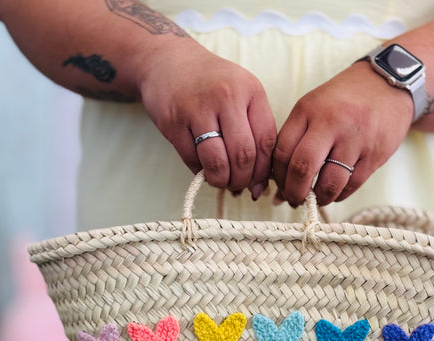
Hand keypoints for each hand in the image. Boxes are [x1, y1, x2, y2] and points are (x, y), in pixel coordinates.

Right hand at [139, 40, 276, 195]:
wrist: (167, 60)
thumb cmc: (211, 85)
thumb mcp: (241, 94)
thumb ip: (255, 131)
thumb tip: (260, 183)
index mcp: (250, 90)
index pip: (266, 142)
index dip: (263, 171)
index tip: (258, 184)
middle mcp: (226, 96)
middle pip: (243, 156)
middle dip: (242, 180)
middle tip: (237, 185)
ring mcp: (197, 109)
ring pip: (217, 163)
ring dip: (221, 181)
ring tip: (221, 180)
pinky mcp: (173, 122)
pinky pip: (192, 161)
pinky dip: (199, 172)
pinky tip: (202, 167)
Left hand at [273, 61, 413, 205]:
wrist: (388, 83)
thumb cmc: (343, 101)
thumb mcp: (314, 107)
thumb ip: (295, 140)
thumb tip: (279, 185)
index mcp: (308, 109)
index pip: (282, 152)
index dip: (278, 178)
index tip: (280, 188)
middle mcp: (331, 122)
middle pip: (302, 169)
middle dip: (294, 193)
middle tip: (295, 200)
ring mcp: (355, 139)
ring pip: (329, 183)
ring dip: (319, 198)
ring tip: (317, 198)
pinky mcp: (375, 154)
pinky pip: (351, 185)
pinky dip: (339, 194)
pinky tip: (335, 191)